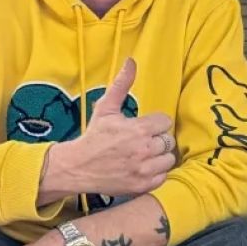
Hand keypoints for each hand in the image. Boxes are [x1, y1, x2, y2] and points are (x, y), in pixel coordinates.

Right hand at [53, 58, 176, 196]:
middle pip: (168, 141)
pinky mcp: (143, 185)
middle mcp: (144, 150)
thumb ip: (122, 84)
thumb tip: (131, 60)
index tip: (142, 127)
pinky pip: (163, 176)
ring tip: (143, 155)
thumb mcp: (106, 108)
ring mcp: (144, 170)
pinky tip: (141, 168)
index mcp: (139, 129)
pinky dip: (155, 173)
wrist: (77, 167)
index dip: (154, 124)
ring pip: (168, 159)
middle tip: (141, 142)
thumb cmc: (94, 136)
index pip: (165, 122)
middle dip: (156, 139)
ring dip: (159, 157)